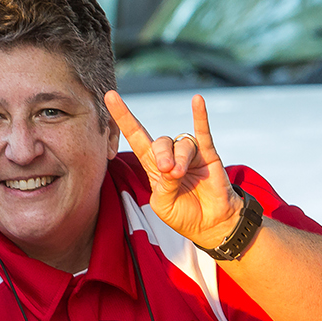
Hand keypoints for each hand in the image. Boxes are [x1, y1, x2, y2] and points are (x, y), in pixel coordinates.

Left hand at [104, 90, 243, 249]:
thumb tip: (172, 168)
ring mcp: (189, 154)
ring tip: (180, 175)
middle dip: (163, 156)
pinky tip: (197, 100)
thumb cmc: (183, 214)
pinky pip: (203, 133)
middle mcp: (170, 155)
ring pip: (181, 144)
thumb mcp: (163, 204)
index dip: (122, 117)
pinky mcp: (209, 156)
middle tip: (169, 172)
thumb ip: (164, 186)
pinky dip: (200, 117)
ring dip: (180, 158)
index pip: (135, 135)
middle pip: (160, 142)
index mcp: (153, 166)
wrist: (211, 224)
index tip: (110, 96)